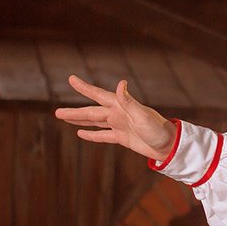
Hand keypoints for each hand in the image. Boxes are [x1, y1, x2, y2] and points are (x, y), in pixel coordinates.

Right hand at [54, 75, 176, 161]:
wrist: (169, 146)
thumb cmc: (158, 129)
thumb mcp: (142, 115)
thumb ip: (129, 101)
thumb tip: (121, 83)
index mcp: (122, 106)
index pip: (98, 95)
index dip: (84, 88)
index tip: (71, 79)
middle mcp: (119, 114)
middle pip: (91, 112)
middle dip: (74, 111)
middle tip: (56, 112)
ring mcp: (120, 125)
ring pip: (94, 122)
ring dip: (79, 120)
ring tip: (63, 118)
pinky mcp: (122, 138)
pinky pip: (102, 135)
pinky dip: (91, 134)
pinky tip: (80, 133)